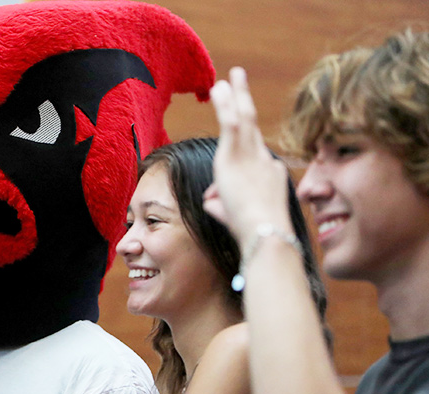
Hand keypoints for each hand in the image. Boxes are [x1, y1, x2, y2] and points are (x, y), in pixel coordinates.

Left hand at [203, 68, 292, 242]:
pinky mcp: (235, 156)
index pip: (254, 155)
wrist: (264, 232)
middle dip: (245, 102)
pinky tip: (220, 87)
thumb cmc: (253, 231)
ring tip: (228, 76)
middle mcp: (263, 160)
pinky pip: (231, 123)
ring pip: (244, 118)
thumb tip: (210, 198)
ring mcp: (251, 156)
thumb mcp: (234, 215)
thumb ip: (220, 203)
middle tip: (239, 81)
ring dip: (235, 95)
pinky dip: (226, 104)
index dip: (242, 157)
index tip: (230, 166)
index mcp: (268, 174)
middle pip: (253, 125)